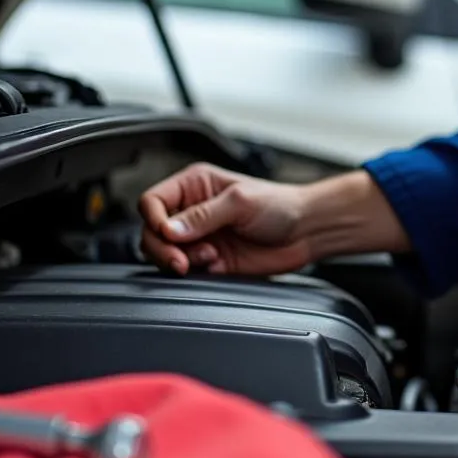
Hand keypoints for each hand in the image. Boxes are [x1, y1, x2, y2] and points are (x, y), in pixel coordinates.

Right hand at [138, 162, 309, 276]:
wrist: (305, 231)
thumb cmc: (280, 204)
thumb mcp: (240, 201)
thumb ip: (203, 215)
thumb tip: (170, 229)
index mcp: (195, 185)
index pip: (153, 201)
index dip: (154, 219)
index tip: (168, 233)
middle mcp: (192, 210)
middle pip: (151, 231)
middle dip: (163, 248)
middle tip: (182, 260)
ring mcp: (199, 238)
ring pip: (163, 254)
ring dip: (179, 260)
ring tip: (210, 257)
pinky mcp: (208, 261)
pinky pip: (184, 271)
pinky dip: (193, 273)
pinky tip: (215, 264)